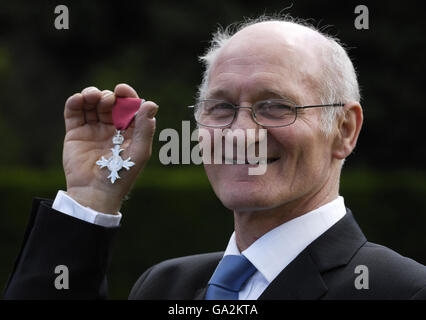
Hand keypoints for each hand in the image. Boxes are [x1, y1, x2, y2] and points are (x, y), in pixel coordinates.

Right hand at [63, 84, 157, 213]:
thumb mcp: (139, 152)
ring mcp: (93, 129)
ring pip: (92, 103)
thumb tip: (150, 104)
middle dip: (109, 96)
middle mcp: (112, 128)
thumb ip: (145, 129)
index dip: (127, 96)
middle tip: (108, 100)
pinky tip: (79, 100)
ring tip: (91, 97)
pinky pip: (74, 112)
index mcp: (129, 131)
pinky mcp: (76, 132)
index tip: (122, 90)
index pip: (129, 107)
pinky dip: (75, 101)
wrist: (95, 192)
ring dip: (92, 94)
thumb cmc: (121, 175)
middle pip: (110, 103)